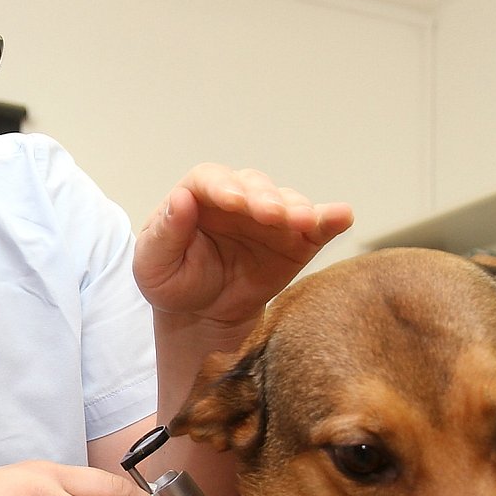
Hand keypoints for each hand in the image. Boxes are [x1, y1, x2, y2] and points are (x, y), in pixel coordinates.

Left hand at [134, 164, 352, 329]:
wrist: (200, 315)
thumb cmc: (172, 282)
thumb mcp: (152, 263)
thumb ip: (165, 232)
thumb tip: (180, 198)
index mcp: (198, 196)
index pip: (211, 180)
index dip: (223, 187)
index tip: (233, 202)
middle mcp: (238, 198)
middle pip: (254, 186)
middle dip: (264, 199)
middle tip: (272, 215)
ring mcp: (270, 218)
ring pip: (287, 201)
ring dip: (296, 209)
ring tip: (302, 221)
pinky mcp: (296, 242)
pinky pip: (316, 227)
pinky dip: (331, 219)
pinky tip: (342, 215)